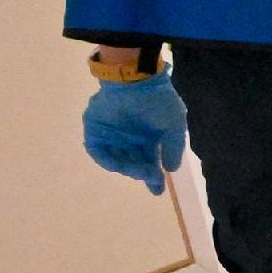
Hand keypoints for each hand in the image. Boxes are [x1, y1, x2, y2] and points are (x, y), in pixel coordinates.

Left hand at [82, 73, 185, 192]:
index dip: (153, 177)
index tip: (158, 191)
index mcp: (148, 137)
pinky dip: (108, 160)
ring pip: (118, 160)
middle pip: (134, 163)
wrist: (134, 82)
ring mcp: (112, 136)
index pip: (150, 160)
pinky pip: (99, 152)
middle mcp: (130, 139)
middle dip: (143, 173)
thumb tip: (171, 169)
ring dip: (129, 168)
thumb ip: (173, 148)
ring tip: (141, 169)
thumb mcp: (175, 126)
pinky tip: (119, 164)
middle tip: (152, 178)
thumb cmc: (157, 102)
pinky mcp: (96, 132)